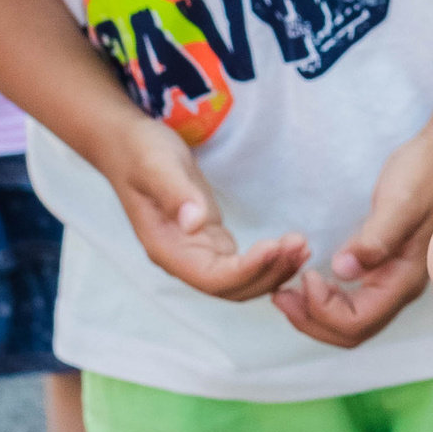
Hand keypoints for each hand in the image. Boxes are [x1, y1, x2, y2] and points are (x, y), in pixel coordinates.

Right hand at [106, 114, 309, 303]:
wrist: (129, 144)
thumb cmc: (141, 152)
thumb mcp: (156, 165)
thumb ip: (175, 194)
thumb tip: (195, 223)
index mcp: (166, 249)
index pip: (212, 278)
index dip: (246, 270)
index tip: (276, 246)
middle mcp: (182, 259)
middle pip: (231, 288)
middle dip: (269, 272)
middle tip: (301, 246)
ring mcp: (196, 252)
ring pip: (239, 281)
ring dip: (273, 270)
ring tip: (303, 248)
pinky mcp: (210, 241)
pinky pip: (241, 265)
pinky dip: (268, 261)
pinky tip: (291, 248)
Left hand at [275, 122, 432, 349]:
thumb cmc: (425, 174)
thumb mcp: (399, 203)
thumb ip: (374, 239)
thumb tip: (342, 271)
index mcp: (404, 280)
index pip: (357, 322)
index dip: (324, 309)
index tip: (306, 275)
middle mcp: (400, 288)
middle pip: (352, 332)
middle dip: (312, 321)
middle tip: (280, 296)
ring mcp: (394, 280)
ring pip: (352, 321)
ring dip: (316, 314)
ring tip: (287, 293)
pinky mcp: (386, 267)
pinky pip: (354, 301)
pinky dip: (326, 300)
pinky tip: (310, 280)